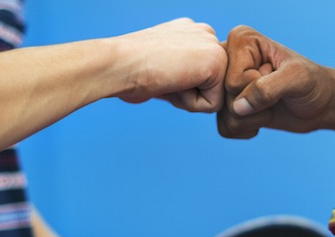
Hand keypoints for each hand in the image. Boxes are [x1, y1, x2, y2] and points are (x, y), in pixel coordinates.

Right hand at [112, 18, 226, 112]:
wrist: (117, 64)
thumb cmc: (129, 71)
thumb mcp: (162, 66)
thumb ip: (183, 73)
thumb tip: (197, 93)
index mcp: (192, 33)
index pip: (201, 78)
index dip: (179, 87)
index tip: (159, 72)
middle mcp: (205, 33)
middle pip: (211, 88)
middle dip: (187, 93)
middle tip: (162, 75)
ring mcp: (213, 45)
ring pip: (213, 97)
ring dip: (187, 99)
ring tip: (167, 77)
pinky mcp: (216, 61)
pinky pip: (212, 105)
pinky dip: (189, 103)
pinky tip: (172, 81)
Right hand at [217, 25, 334, 137]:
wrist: (321, 104)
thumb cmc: (313, 83)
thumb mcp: (297, 79)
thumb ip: (267, 88)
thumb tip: (237, 108)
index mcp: (241, 40)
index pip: (233, 80)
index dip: (258, 86)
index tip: (276, 74)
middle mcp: (227, 59)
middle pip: (225, 99)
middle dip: (255, 105)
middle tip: (275, 92)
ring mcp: (225, 84)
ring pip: (225, 116)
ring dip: (254, 119)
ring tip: (271, 104)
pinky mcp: (228, 106)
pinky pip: (226, 128)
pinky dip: (247, 129)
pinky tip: (263, 117)